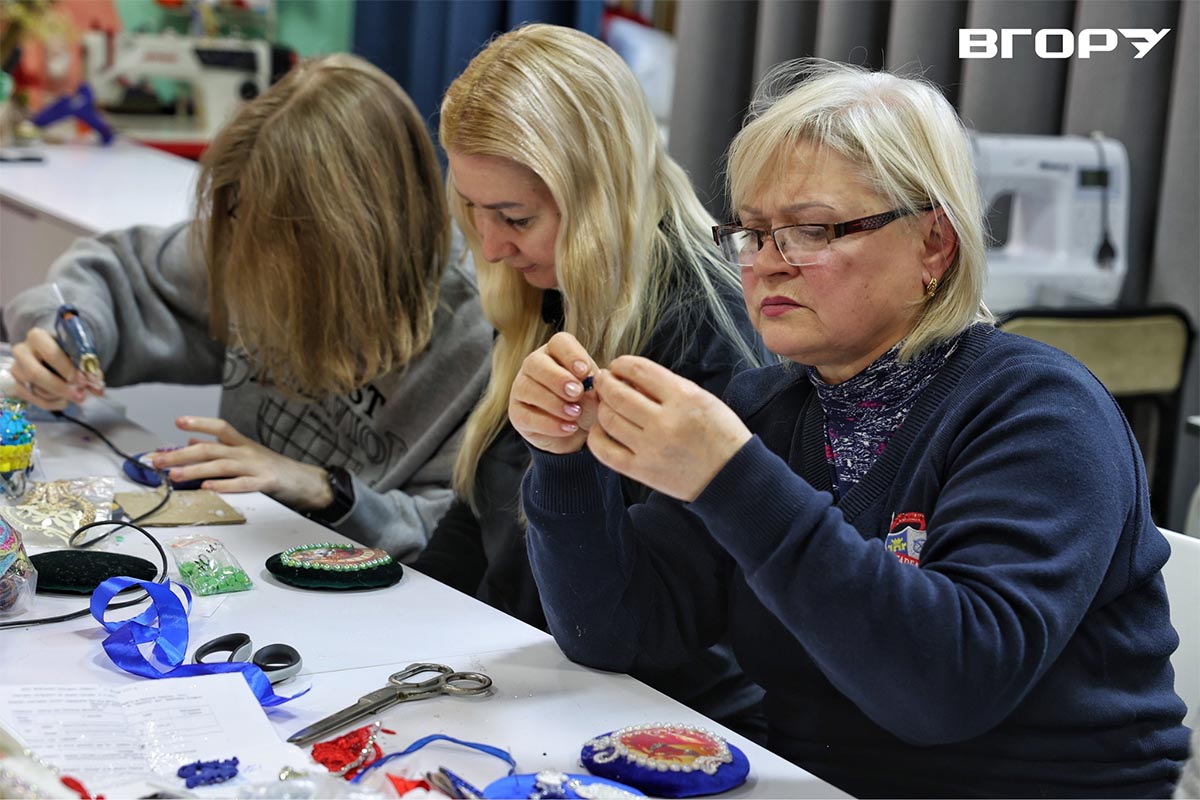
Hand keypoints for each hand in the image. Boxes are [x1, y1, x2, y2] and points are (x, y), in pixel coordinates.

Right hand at [9, 328, 103, 409]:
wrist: (51, 355)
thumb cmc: (66, 351)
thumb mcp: (78, 353)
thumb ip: (88, 368)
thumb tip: (98, 388)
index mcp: (37, 337)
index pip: (51, 354)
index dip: (68, 369)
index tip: (84, 381)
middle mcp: (21, 352)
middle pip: (36, 374)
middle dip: (61, 388)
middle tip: (80, 397)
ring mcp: (16, 370)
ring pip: (36, 389)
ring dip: (60, 396)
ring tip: (77, 396)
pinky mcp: (17, 385)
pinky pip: (34, 400)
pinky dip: (52, 404)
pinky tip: (64, 401)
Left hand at [152, 416, 333, 511]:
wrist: (306, 481)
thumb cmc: (273, 468)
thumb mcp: (246, 455)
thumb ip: (219, 449)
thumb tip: (191, 442)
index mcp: (242, 443)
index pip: (220, 427)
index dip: (199, 423)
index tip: (178, 422)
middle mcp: (246, 452)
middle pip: (211, 448)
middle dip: (181, 454)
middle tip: (157, 460)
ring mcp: (256, 466)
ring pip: (221, 465)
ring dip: (195, 470)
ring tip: (174, 476)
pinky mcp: (265, 482)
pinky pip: (241, 484)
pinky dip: (223, 485)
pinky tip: (207, 488)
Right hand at [509, 332, 599, 453]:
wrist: (577, 431)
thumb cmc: (587, 402)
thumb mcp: (596, 392)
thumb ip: (594, 385)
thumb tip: (589, 382)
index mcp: (557, 352)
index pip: (559, 342)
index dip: (571, 355)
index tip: (585, 372)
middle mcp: (534, 366)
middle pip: (536, 362)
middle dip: (558, 378)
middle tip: (577, 393)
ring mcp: (521, 388)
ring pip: (527, 388)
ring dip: (554, 402)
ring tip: (575, 413)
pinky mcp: (517, 413)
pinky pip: (526, 416)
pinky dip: (549, 424)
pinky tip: (568, 428)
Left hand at [588, 356, 751, 501]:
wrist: (732, 475)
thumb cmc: (719, 433)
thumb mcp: (702, 398)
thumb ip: (666, 386)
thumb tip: (629, 378)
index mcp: (684, 398)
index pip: (639, 370)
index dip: (621, 364)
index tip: (618, 366)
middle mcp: (665, 422)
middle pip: (617, 394)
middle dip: (605, 382)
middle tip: (603, 380)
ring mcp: (651, 448)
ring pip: (608, 419)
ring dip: (601, 406)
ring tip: (604, 403)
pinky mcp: (643, 471)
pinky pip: (605, 451)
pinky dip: (596, 437)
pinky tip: (601, 429)